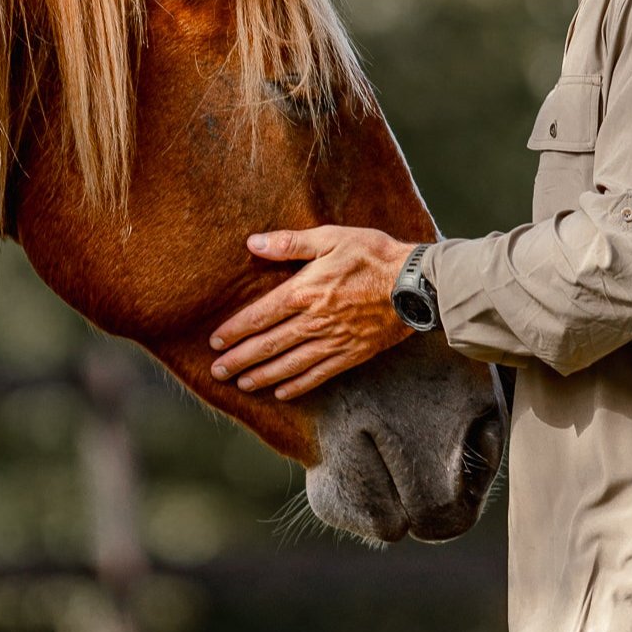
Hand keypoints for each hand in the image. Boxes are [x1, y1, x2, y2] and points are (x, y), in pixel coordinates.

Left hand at [208, 226, 417, 399]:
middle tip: (217, 372)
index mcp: (304, 291)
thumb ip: (291, 243)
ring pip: (289, 364)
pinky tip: (282, 393)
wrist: (415, 284)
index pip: (260, 316)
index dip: (235, 330)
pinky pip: (319, 375)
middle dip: (240, 360)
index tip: (215, 342)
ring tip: (242, 384)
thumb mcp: (331, 237)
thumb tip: (255, 243)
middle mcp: (314, 321)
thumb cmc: (373, 254)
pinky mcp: (352, 354)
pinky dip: (298, 386)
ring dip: (262, 377)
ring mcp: (333, 341)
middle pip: (269, 345)